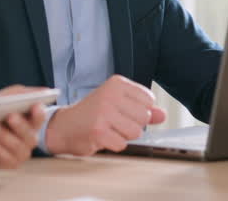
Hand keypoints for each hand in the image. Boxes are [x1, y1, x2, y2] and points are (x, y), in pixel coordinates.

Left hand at [0, 85, 47, 168]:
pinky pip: (6, 159)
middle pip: (30, 135)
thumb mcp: (8, 96)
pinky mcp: (9, 163)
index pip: (40, 118)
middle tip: (10, 116)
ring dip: (4, 136)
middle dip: (20, 126)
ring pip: (17, 147)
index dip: (39, 113)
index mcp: (32, 120)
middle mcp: (30, 138)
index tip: (35, 106)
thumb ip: (24, 93)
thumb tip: (45, 91)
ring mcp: (21, 152)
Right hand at [44, 75, 166, 155]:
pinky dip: (114, 145)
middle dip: (133, 125)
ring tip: (109, 129)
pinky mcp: (98, 131)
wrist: (64, 126)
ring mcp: (103, 113)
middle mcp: (110, 95)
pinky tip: (102, 137)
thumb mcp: (118, 104)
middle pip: (144, 117)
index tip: (123, 111)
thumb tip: (163, 115)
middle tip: (114, 122)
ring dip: (124, 136)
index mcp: (117, 83)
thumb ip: (143, 108)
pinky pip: (122, 144)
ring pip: (135, 132)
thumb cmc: (93, 114)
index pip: (149, 100)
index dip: (140, 111)